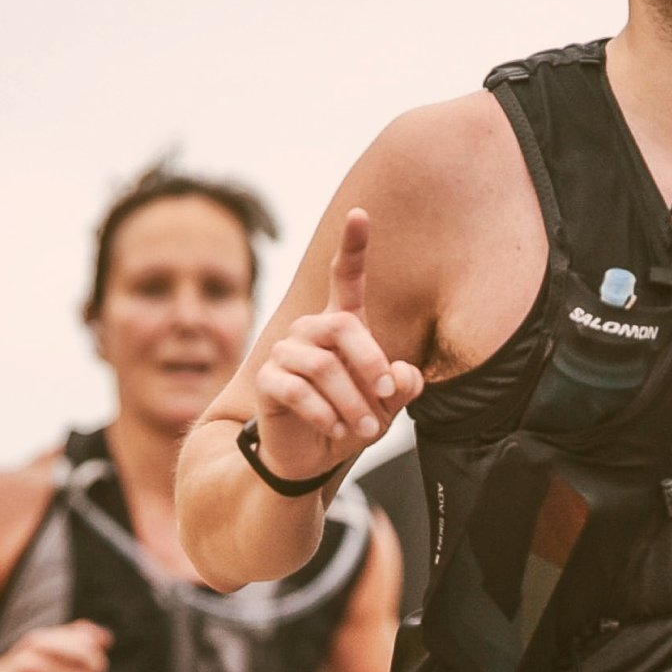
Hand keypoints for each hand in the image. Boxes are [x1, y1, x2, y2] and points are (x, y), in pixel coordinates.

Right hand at [253, 210, 422, 487]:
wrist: (310, 457)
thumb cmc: (351, 421)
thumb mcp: (387, 405)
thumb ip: (401, 386)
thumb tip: (403, 375)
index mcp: (340, 325)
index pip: (344, 278)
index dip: (352, 246)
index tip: (360, 214)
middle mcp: (309, 330)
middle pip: (342, 326)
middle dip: (370, 363)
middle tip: (387, 396)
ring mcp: (285, 352)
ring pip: (323, 365)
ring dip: (351, 402)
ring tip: (364, 429)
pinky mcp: (268, 381)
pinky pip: (296, 390)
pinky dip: (324, 414)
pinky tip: (336, 430)